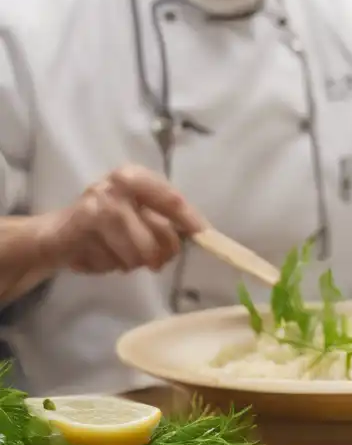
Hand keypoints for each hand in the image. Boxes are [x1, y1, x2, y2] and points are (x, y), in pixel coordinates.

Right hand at [37, 165, 206, 274]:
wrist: (54, 235)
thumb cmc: (104, 226)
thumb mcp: (137, 215)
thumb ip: (165, 220)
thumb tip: (202, 234)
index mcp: (136, 178)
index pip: (173, 200)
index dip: (190, 221)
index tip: (203, 236)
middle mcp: (119, 184)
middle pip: (162, 234)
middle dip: (160, 256)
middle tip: (153, 263)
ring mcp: (101, 203)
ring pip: (140, 254)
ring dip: (131, 264)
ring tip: (115, 254)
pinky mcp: (85, 224)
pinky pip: (115, 261)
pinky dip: (108, 266)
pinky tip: (95, 254)